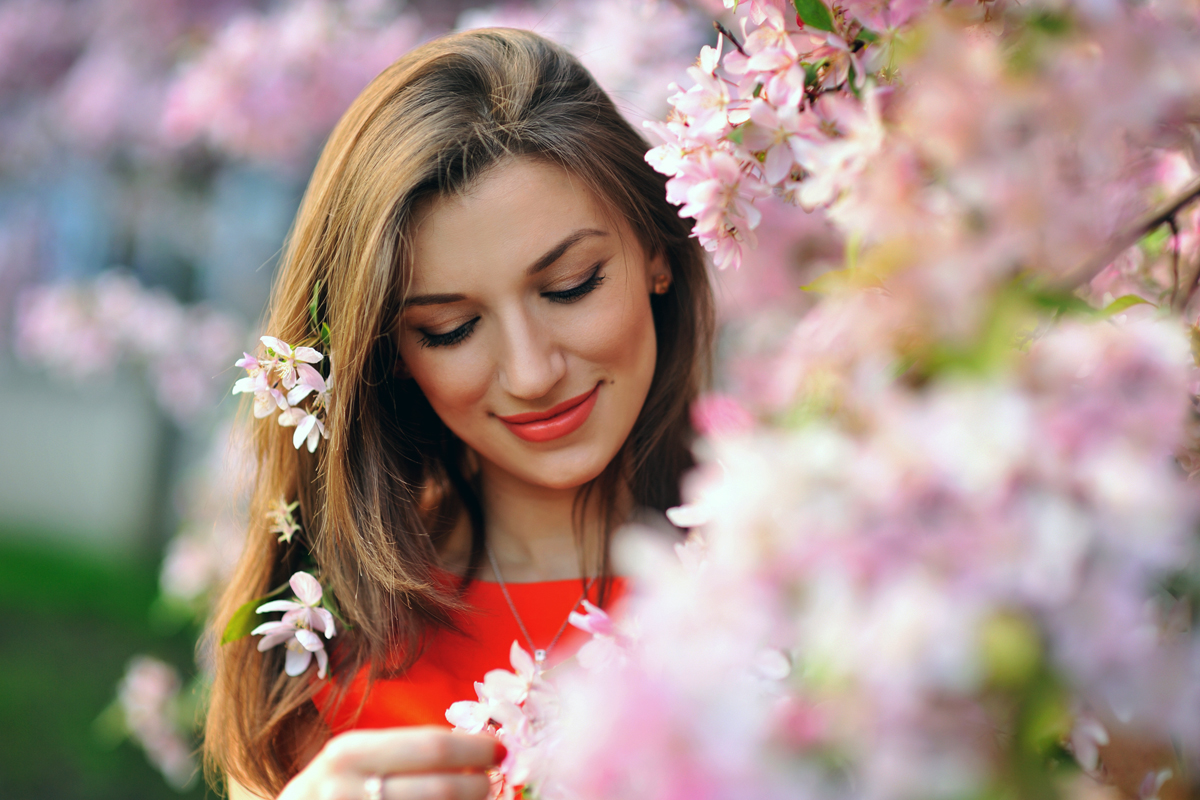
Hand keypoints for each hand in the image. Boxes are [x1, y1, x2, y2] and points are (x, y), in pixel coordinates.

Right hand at [276, 726, 499, 799]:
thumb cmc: (330, 794)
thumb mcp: (351, 764)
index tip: (500, 748)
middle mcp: (347, 789)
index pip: (432, 746)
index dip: (475, 747)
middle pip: (442, 787)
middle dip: (479, 784)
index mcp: (350, 753)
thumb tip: (474, 748)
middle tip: (492, 782)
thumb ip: (402, 754)